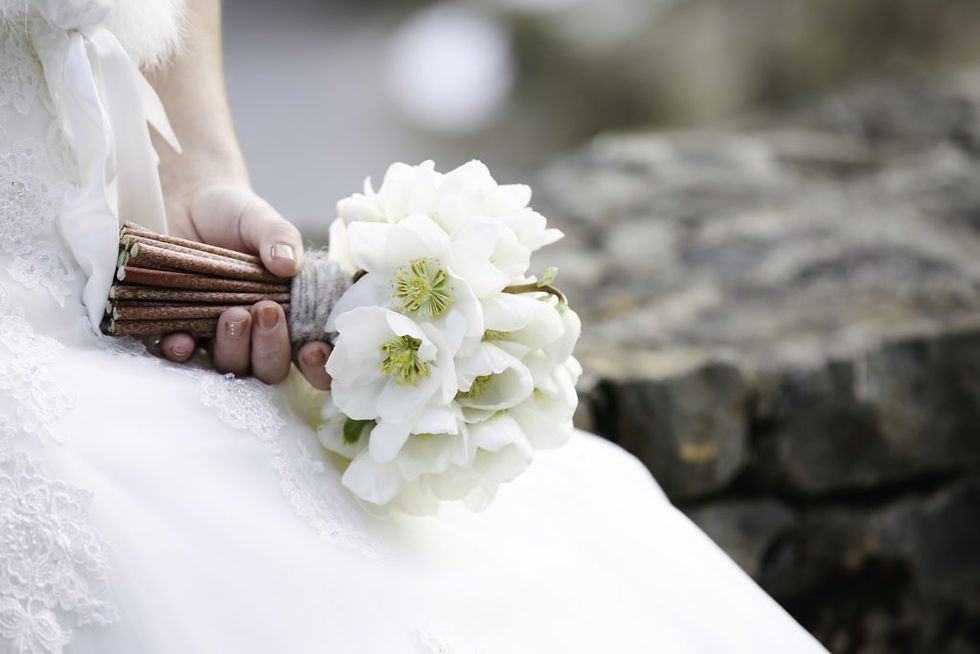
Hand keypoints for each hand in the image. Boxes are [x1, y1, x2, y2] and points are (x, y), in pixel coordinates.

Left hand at [158, 182, 332, 388]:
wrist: (184, 202)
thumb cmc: (233, 215)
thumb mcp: (261, 220)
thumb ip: (280, 238)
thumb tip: (288, 264)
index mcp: (289, 314)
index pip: (311, 356)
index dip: (317, 365)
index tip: (312, 350)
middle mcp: (256, 334)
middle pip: (270, 369)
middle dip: (271, 349)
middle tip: (265, 311)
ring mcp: (216, 337)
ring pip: (231, 366)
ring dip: (234, 349)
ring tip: (232, 314)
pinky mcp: (177, 330)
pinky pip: (181, 355)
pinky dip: (182, 351)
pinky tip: (182, 339)